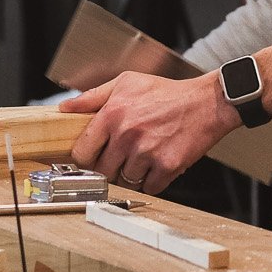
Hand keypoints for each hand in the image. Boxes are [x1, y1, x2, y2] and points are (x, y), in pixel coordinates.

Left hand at [61, 72, 239, 194]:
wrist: (207, 102)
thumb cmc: (167, 93)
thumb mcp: (126, 83)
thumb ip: (92, 97)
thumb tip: (65, 108)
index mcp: (113, 114)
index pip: (82, 152)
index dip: (86, 157)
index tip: (92, 157)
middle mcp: (127, 135)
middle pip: (101, 171)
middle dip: (108, 167)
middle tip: (120, 158)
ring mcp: (147, 153)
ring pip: (125, 181)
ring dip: (131, 174)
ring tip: (142, 157)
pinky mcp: (167, 166)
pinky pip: (149, 187)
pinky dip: (151, 181)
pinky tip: (156, 165)